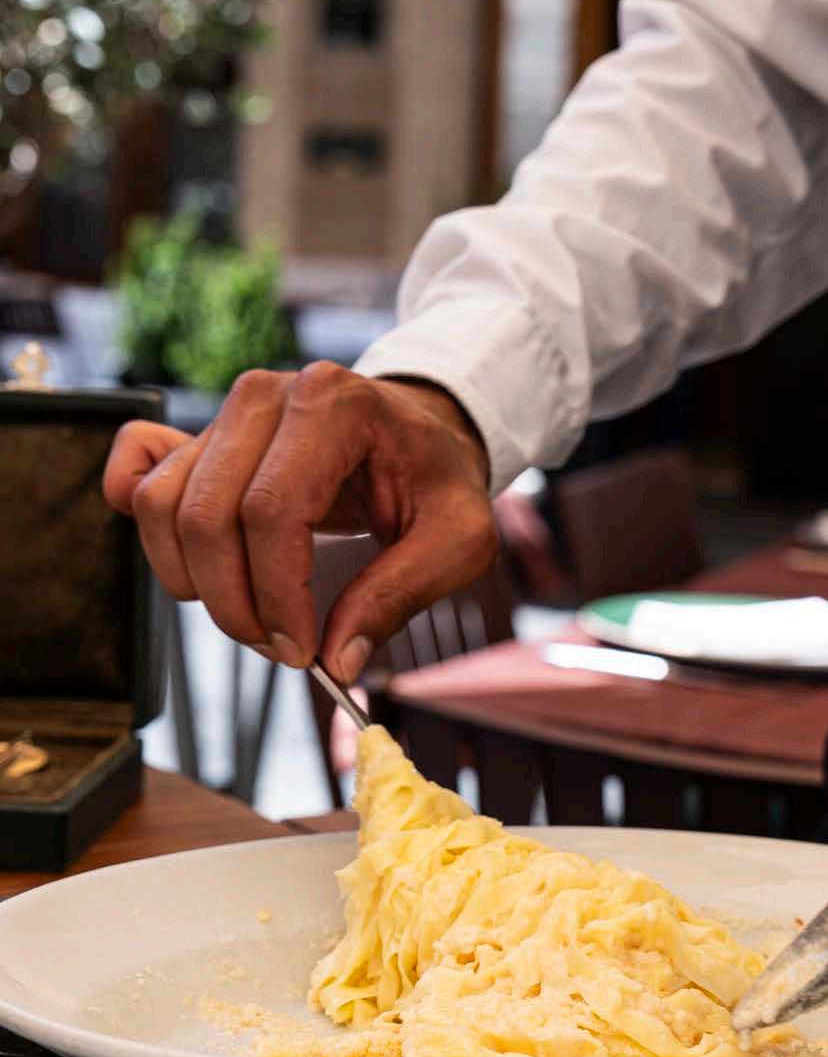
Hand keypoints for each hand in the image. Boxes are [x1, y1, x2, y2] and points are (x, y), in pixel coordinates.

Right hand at [103, 365, 493, 681]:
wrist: (423, 434)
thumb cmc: (439, 481)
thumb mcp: (459, 540)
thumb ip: (399, 596)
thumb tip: (338, 658)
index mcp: (333, 406)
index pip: (271, 512)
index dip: (277, 596)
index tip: (304, 653)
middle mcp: (266, 398)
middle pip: (206, 516)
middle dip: (235, 604)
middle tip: (283, 648)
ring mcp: (225, 415)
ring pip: (165, 508)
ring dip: (196, 584)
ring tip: (254, 618)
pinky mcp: (201, 439)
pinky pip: (138, 477)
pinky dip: (145, 527)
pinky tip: (186, 564)